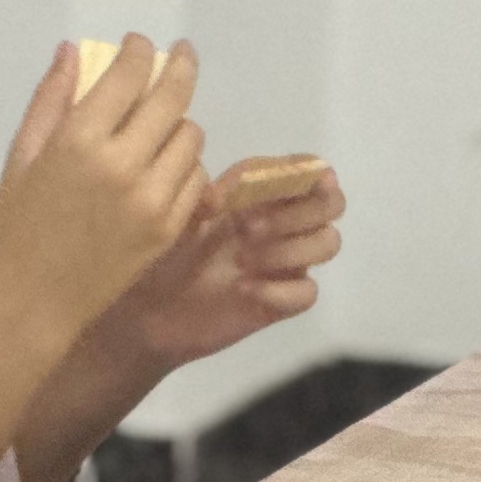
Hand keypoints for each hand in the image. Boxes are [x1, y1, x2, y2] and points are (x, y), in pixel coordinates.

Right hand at [0, 38, 206, 352]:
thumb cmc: (14, 230)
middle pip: (172, 97)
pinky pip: (195, 179)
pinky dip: (185, 164)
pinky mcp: (168, 229)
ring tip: (161, 123)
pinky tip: (164, 165)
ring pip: (191, 135)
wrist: (30, 306)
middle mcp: (123, 164)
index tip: (141, 45)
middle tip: (181, 54)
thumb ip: (50, 99)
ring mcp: (152, 199)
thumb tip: (73, 50)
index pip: (130, 74)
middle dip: (179, 66)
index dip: (141, 50)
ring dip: (179, 120)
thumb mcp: (20, 158)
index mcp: (79, 140)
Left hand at [101, 159, 344, 372]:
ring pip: (328, 242)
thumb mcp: (178, 217)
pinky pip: (308, 292)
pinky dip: (281, 290)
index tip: (283, 185)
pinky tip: (246, 290)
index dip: (308, 173)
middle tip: (247, 229)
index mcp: (259, 194)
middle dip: (298, 211)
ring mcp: (284, 263)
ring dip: (291, 248)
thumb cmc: (164, 253)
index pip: (309, 171)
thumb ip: (208, 196)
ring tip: (242, 261)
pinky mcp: (281, 302)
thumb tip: (231, 191)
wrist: (148, 311)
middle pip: (332, 204)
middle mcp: (281, 223)